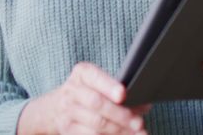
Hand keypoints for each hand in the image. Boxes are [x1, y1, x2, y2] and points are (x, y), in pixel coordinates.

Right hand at [18, 62, 150, 134]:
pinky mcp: (67, 130)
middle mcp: (72, 91)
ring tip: (137, 133)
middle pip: (96, 103)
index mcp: (82, 73)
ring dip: (119, 131)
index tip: (123, 94)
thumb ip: (121, 91)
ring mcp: (68, 112)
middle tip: (138, 123)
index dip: (108, 85)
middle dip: (120, 114)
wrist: (57, 107)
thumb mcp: (101, 84)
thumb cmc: (91, 92)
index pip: (94, 76)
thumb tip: (145, 103)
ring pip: (95, 124)